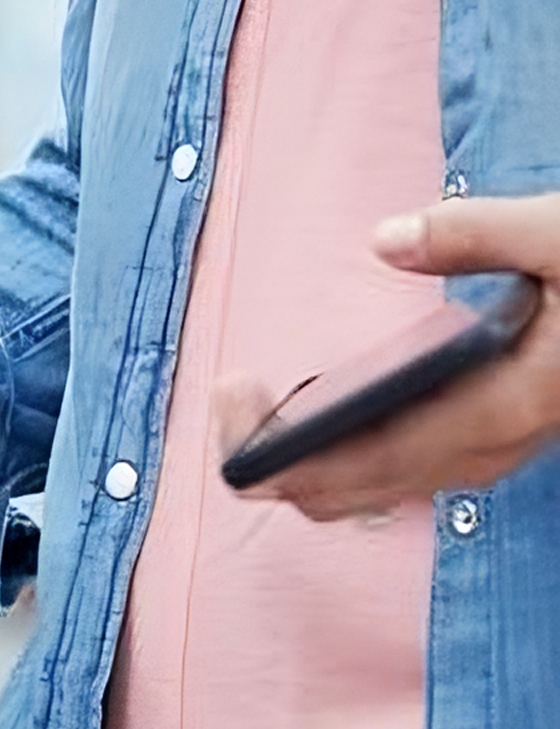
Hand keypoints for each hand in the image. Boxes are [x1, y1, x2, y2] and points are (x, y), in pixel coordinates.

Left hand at [217, 194, 559, 518]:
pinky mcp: (496, 442)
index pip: (350, 465)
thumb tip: (386, 238)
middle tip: (233, 392)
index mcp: (496, 410)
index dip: (269, 451)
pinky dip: (344, 455)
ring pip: (368, 493)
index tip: (232, 394)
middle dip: (268, 458)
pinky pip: (400, 473)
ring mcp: (492, 454)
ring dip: (303, 459)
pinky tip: (318, 411)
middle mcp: (487, 450)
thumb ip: (475, 233)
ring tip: (258, 399)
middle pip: (340, 495)